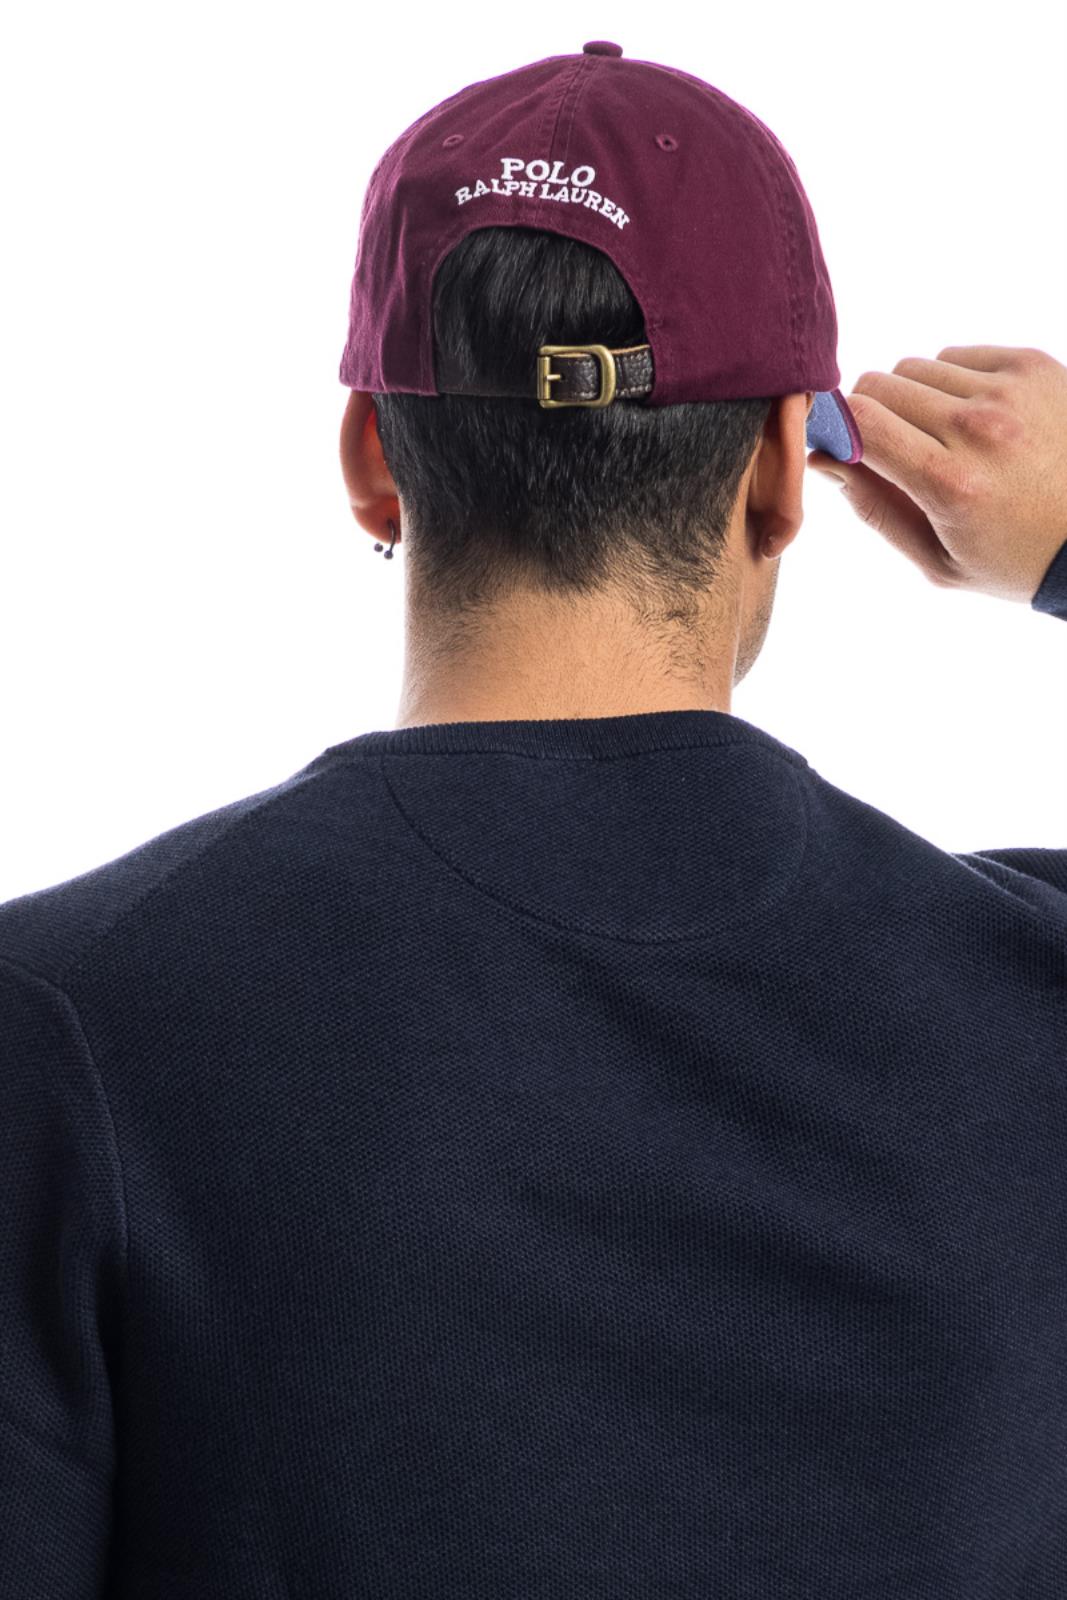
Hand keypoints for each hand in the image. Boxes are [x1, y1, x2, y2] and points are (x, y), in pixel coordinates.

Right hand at [808, 345, 1066, 603]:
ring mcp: (1010, 391)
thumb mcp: (937, 559)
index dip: (837, 427)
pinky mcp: (1033, 365)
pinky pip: (958, 355)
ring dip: (913, 398)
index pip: (861, 422)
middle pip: (880, 386)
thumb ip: (874, 507)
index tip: (840, 445)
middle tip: (894, 449)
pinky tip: (975, 419)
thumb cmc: (1014, 557)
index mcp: (949, 483)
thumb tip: (822, 457)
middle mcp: (978, 428)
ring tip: (941, 437)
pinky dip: (953, 382)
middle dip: (871, 415)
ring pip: (916, 367)